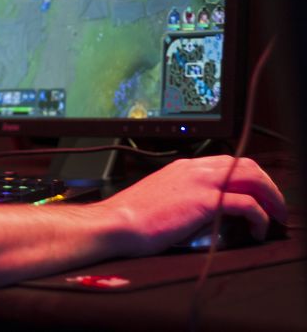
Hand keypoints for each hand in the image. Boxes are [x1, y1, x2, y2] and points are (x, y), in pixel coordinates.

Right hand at [99, 155, 286, 255]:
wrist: (117, 223)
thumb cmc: (132, 217)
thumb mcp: (160, 197)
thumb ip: (182, 195)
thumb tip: (200, 211)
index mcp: (183, 167)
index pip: (228, 162)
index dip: (250, 178)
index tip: (258, 195)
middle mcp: (194, 169)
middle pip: (246, 164)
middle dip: (267, 184)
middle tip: (275, 206)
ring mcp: (200, 182)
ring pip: (252, 178)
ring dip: (271, 197)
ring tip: (275, 216)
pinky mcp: (204, 201)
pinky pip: (247, 204)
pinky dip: (260, 217)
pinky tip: (258, 230)